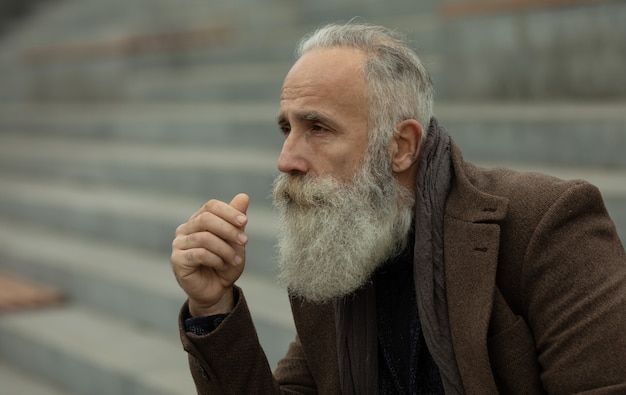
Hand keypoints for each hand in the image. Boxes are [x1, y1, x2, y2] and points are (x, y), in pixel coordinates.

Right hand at [171, 193, 249, 316]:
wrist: (217, 290)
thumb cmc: (226, 263)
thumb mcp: (235, 241)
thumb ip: (237, 220)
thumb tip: (244, 196)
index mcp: (199, 220)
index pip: (211, 206)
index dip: (228, 211)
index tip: (245, 222)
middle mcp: (186, 229)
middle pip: (206, 218)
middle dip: (228, 229)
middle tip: (244, 241)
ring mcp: (179, 244)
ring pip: (204, 238)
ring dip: (225, 249)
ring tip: (235, 260)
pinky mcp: (177, 260)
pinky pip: (199, 253)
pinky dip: (216, 259)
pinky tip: (222, 266)